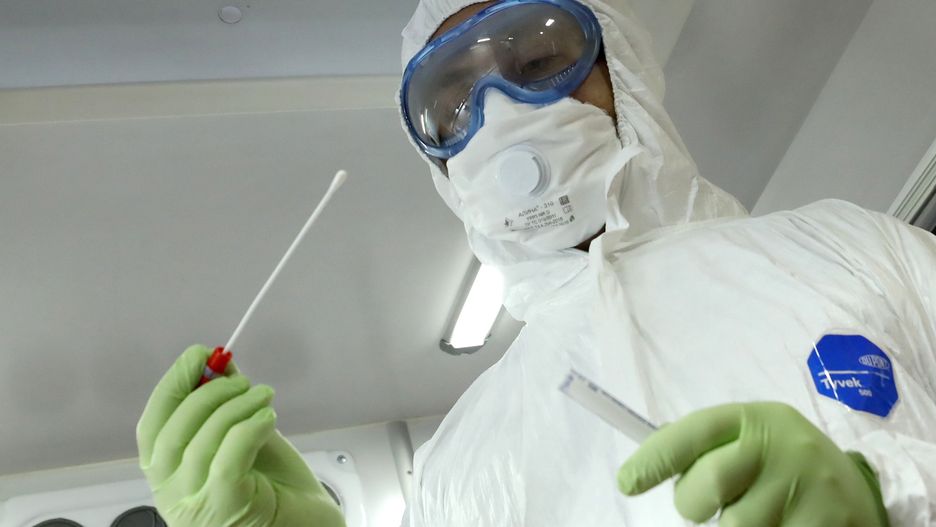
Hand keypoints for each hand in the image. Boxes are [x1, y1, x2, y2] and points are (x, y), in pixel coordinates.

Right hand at [137, 345, 345, 526]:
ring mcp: (197, 507)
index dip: (174, 385)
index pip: (152, 426)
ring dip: (235, 407)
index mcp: (168, 475)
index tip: (199, 354)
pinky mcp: (228, 510)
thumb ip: (226, 405)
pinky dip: (247, 429)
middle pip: (172, 433)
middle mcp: (173, 495)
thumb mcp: (244, 436)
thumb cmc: (278, 488)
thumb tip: (219, 364)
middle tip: (240, 379)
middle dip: (207, 394)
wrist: (310, 525)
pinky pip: (228, 460)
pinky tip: (267, 418)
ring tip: (262, 395)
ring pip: (202, 444)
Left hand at [617, 402, 888, 526]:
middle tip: (706, 504)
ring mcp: (806, 487)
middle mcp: (782, 446)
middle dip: (693, 502)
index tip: (627, 482)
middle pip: (709, 484)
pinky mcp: (824, 524)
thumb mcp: (750, 438)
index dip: (656, 457)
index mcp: (755, 419)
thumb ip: (706, 447)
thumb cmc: (780, 462)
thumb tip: (640, 468)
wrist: (854, 488)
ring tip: (754, 511)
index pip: (694, 431)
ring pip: (735, 526)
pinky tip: (777, 524)